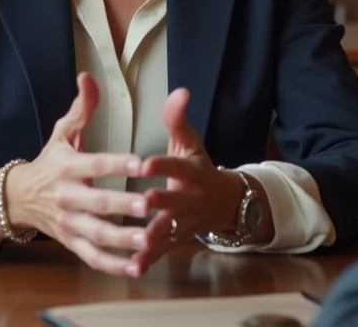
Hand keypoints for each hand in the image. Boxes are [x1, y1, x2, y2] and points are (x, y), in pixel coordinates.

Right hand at [8, 73, 150, 276]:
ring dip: (122, 240)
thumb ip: (81, 108)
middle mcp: (67, 197)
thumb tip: (88, 77)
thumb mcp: (63, 133)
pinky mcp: (71, 243)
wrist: (19, 197)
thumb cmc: (50, 161)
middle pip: (97, 203)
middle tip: (148, 204)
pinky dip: (114, 266)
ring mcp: (69, 224)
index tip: (142, 162)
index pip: (96, 164)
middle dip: (122, 205)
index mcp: (68, 167)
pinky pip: (93, 258)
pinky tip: (137, 267)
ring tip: (147, 241)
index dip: (118, 163)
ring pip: (96, 235)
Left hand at [129, 88, 246, 272]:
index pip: (176, 165)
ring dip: (152, 238)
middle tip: (142, 202)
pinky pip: (162, 251)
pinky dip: (149, 260)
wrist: (225, 203)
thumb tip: (179, 91)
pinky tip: (132, 267)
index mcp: (190, 171)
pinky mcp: (177, 240)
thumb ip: (178, 120)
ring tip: (136, 243)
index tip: (144, 164)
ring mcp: (184, 222)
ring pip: (168, 231)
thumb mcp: (191, 142)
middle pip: (173, 201)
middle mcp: (189, 198)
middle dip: (158, 203)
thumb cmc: (198, 167)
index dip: (161, 164)